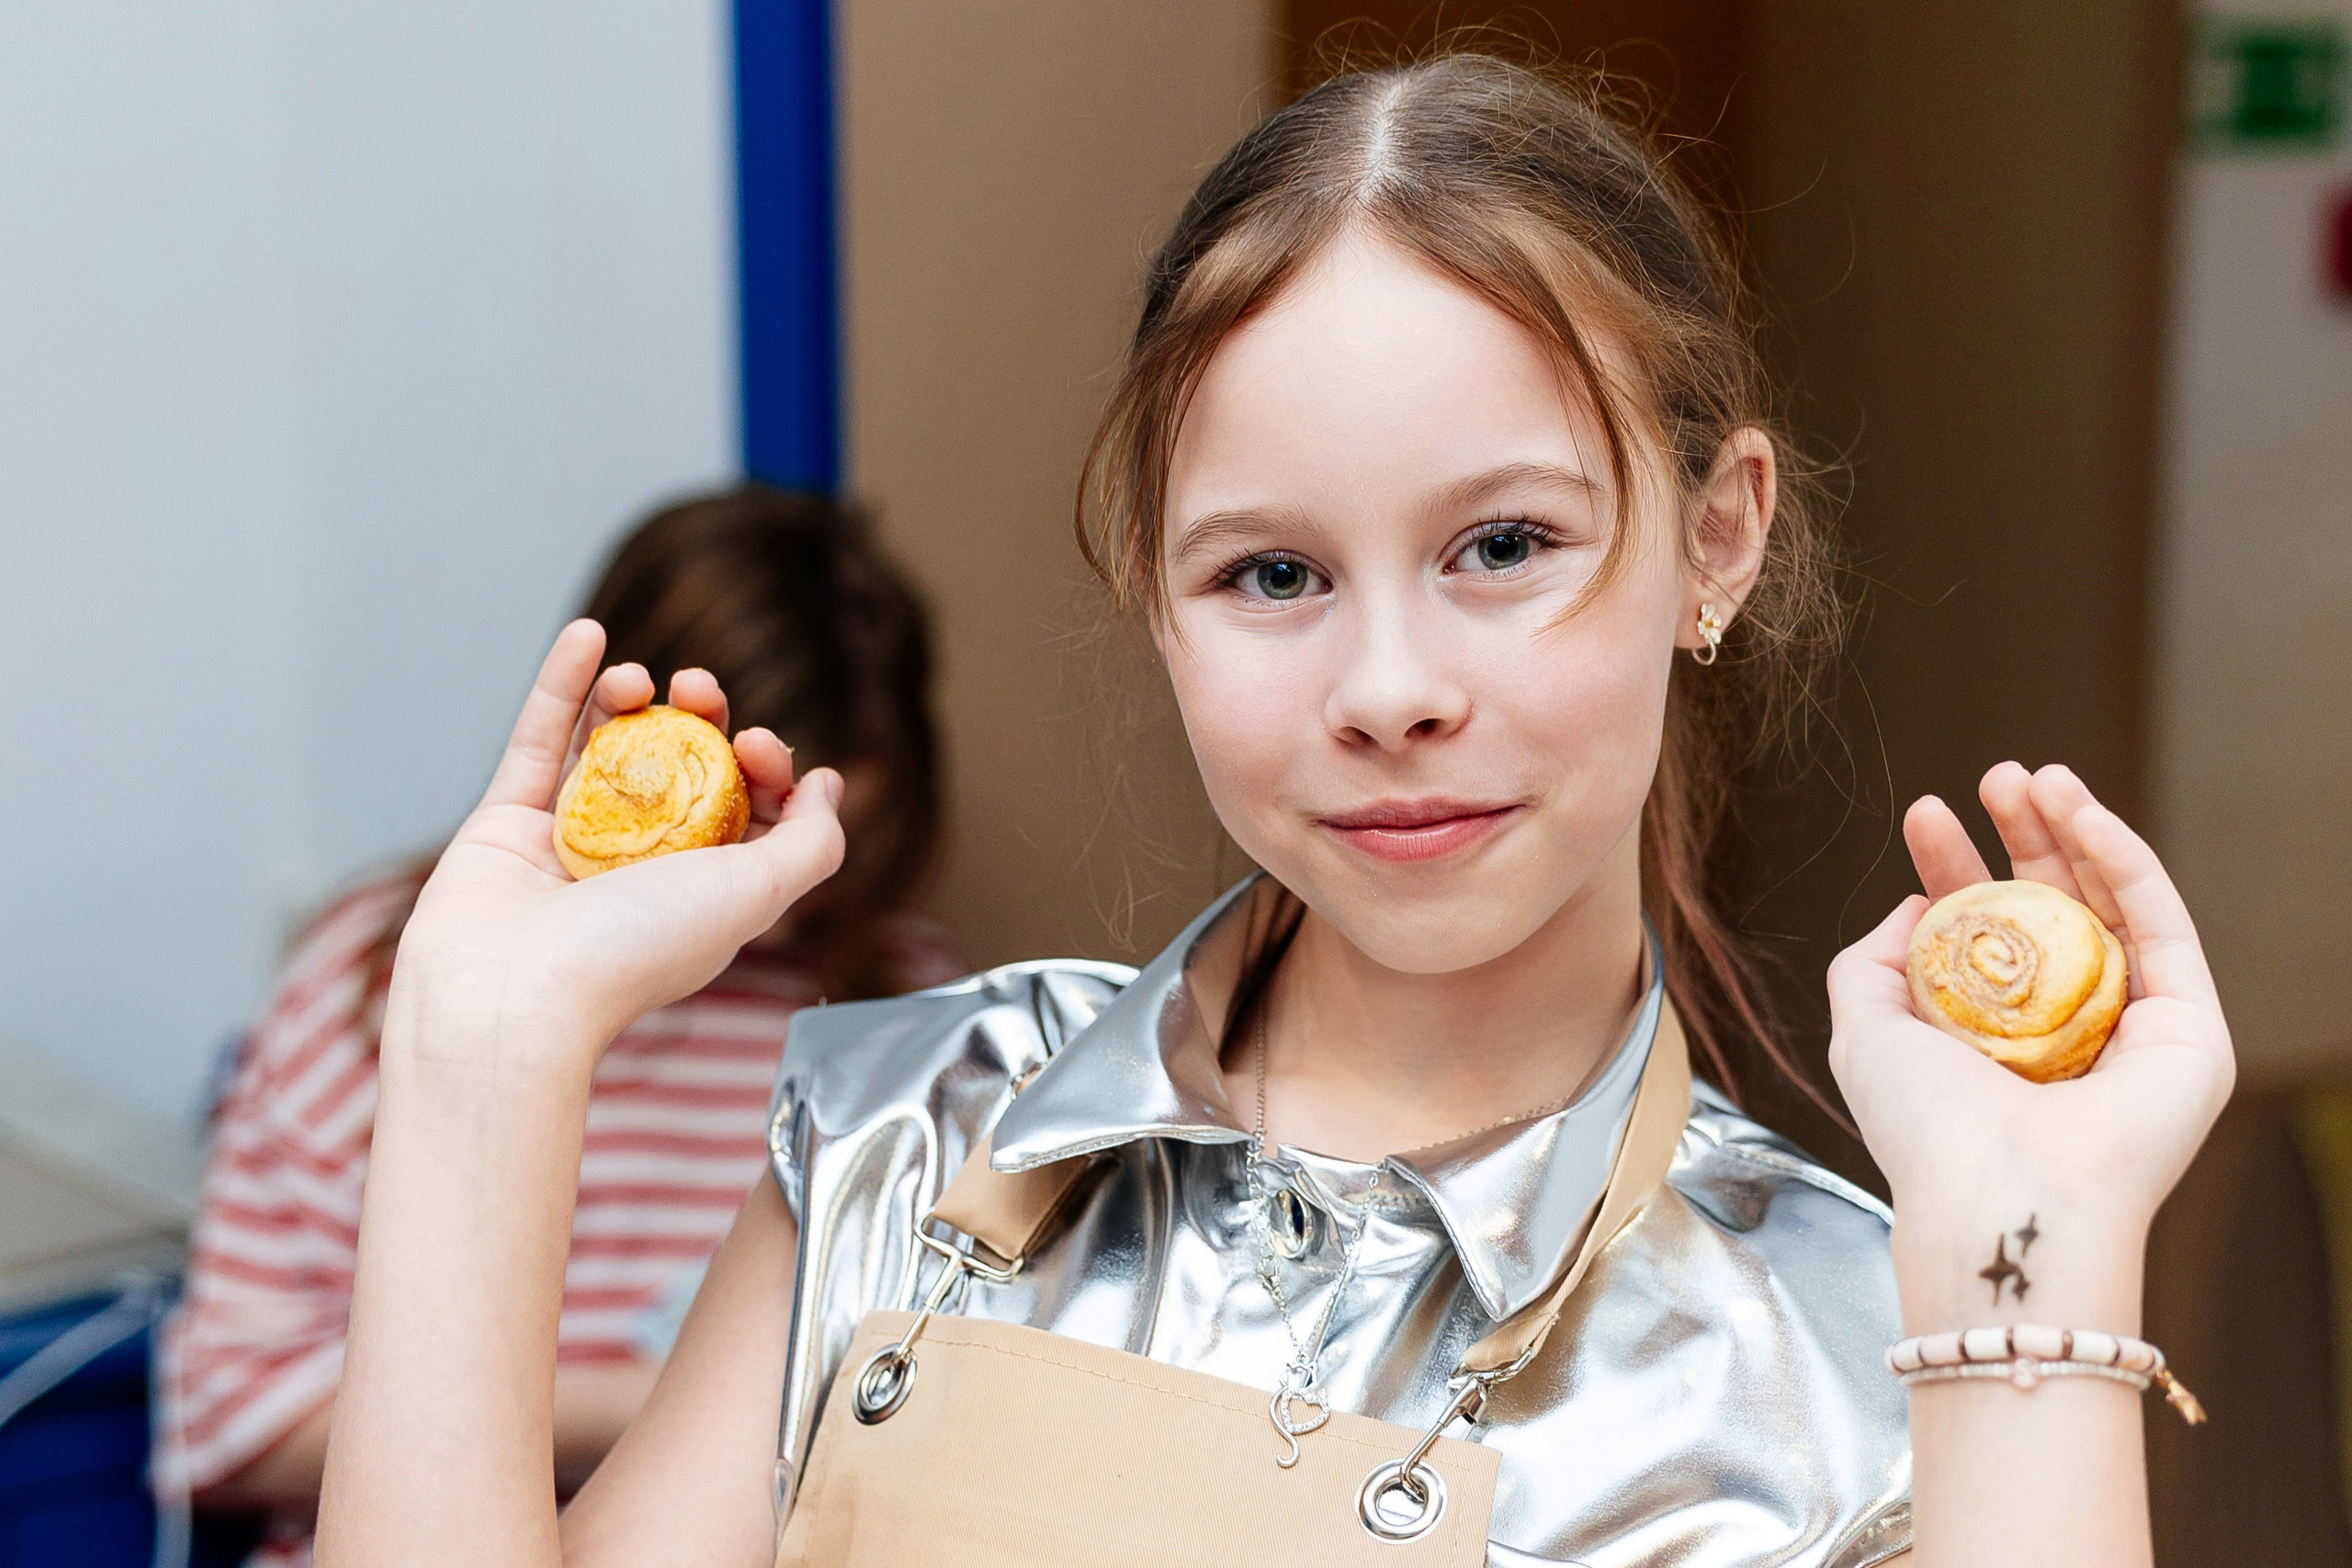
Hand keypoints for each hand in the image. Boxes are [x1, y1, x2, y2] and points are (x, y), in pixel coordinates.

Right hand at [388, 621, 846, 1066]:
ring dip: (629, 698)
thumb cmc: (634, 952)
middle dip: (697, 717)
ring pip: (607, 750)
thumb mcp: (757, 894)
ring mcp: (569, 845)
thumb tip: (828, 786)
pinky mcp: (505, 825)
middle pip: (677, 769)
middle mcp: (639, 869)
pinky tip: (588, 635)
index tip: (756, 745)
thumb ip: (811, 842)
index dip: (760, 764)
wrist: (508, 997)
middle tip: (698, 689)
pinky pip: (536, 742)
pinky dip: (561, 685)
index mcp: (704, 892)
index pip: (745, 807)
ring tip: (638, 676)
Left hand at [1827, 763, 2233, 1330]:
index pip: (1984, 934)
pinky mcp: (2190, 1031)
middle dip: (2023, 835)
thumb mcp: (1866, 1029)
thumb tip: (1916, 905)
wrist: (2001, 1192)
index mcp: (1994, 1040)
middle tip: (1994, 776)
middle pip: (2053, 909)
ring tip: (2033, 777)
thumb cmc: (1925, 1129)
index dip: (1957, 867)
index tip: (1925, 814)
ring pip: (2111, 907)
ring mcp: (2132, 1031)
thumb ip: (1873, 962)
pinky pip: (2163, 926)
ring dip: (2076, 831)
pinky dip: (2125, 861)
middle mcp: (2066, 1034)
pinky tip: (2084, 815)